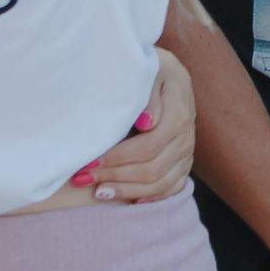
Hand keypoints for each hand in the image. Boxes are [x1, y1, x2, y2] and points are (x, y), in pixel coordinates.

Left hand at [86, 48, 194, 202]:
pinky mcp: (184, 161)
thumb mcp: (149, 71)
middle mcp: (186, 137)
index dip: (115, 159)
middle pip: (151, 169)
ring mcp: (186, 152)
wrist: (170, 73)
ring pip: (161, 183)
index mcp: (178, 115)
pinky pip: (172, 187)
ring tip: (99, 191)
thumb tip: (146, 124)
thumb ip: (147, 95)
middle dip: (114, 176)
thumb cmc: (151, 70)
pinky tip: (129, 199)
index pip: (146, 148)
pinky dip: (150, 197)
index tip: (87, 162)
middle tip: (82, 178)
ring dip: (127, 190)